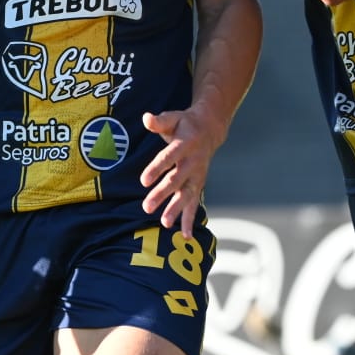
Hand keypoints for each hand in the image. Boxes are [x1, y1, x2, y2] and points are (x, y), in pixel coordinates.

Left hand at [139, 107, 224, 238]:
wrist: (210, 129)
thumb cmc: (184, 124)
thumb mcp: (173, 117)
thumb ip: (159, 121)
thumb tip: (146, 118)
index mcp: (185, 144)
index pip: (168, 158)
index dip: (156, 169)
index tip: (144, 181)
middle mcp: (193, 162)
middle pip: (176, 180)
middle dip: (162, 194)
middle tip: (146, 207)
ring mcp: (197, 175)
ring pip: (187, 195)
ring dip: (176, 210)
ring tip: (165, 224)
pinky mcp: (198, 184)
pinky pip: (195, 203)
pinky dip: (191, 219)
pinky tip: (185, 236)